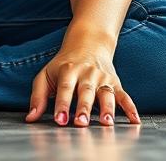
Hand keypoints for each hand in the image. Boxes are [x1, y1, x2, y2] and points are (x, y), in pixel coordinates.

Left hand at [25, 45, 139, 126]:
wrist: (89, 41)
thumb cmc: (63, 63)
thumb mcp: (46, 74)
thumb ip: (37, 96)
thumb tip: (30, 118)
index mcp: (68, 70)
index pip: (64, 89)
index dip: (61, 105)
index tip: (60, 120)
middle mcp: (86, 74)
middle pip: (85, 92)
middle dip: (83, 108)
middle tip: (81, 123)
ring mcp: (102, 78)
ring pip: (106, 94)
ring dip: (107, 109)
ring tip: (107, 123)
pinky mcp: (114, 82)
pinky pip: (124, 95)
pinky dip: (131, 108)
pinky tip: (135, 120)